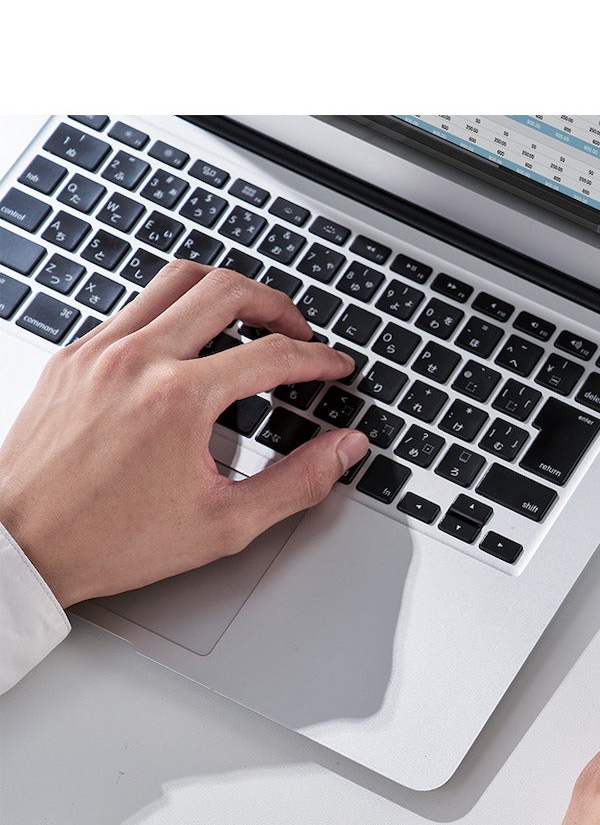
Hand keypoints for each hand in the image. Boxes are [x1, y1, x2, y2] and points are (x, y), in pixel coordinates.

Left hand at [0, 261, 367, 607]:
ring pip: (176, 281)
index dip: (319, 359)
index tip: (335, 366)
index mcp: (179, 399)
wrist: (19, 543)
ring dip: (224, 292)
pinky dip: (174, 314)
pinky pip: (134, 308)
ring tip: (248, 319)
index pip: (273, 354)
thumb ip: (298, 483)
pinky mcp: (72, 356)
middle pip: (226, 289)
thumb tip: (343, 449)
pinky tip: (189, 347)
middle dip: (277, 305)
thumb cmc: (109, 540)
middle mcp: (137, 360)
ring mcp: (99, 351)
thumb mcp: (224, 524)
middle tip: (298, 331)